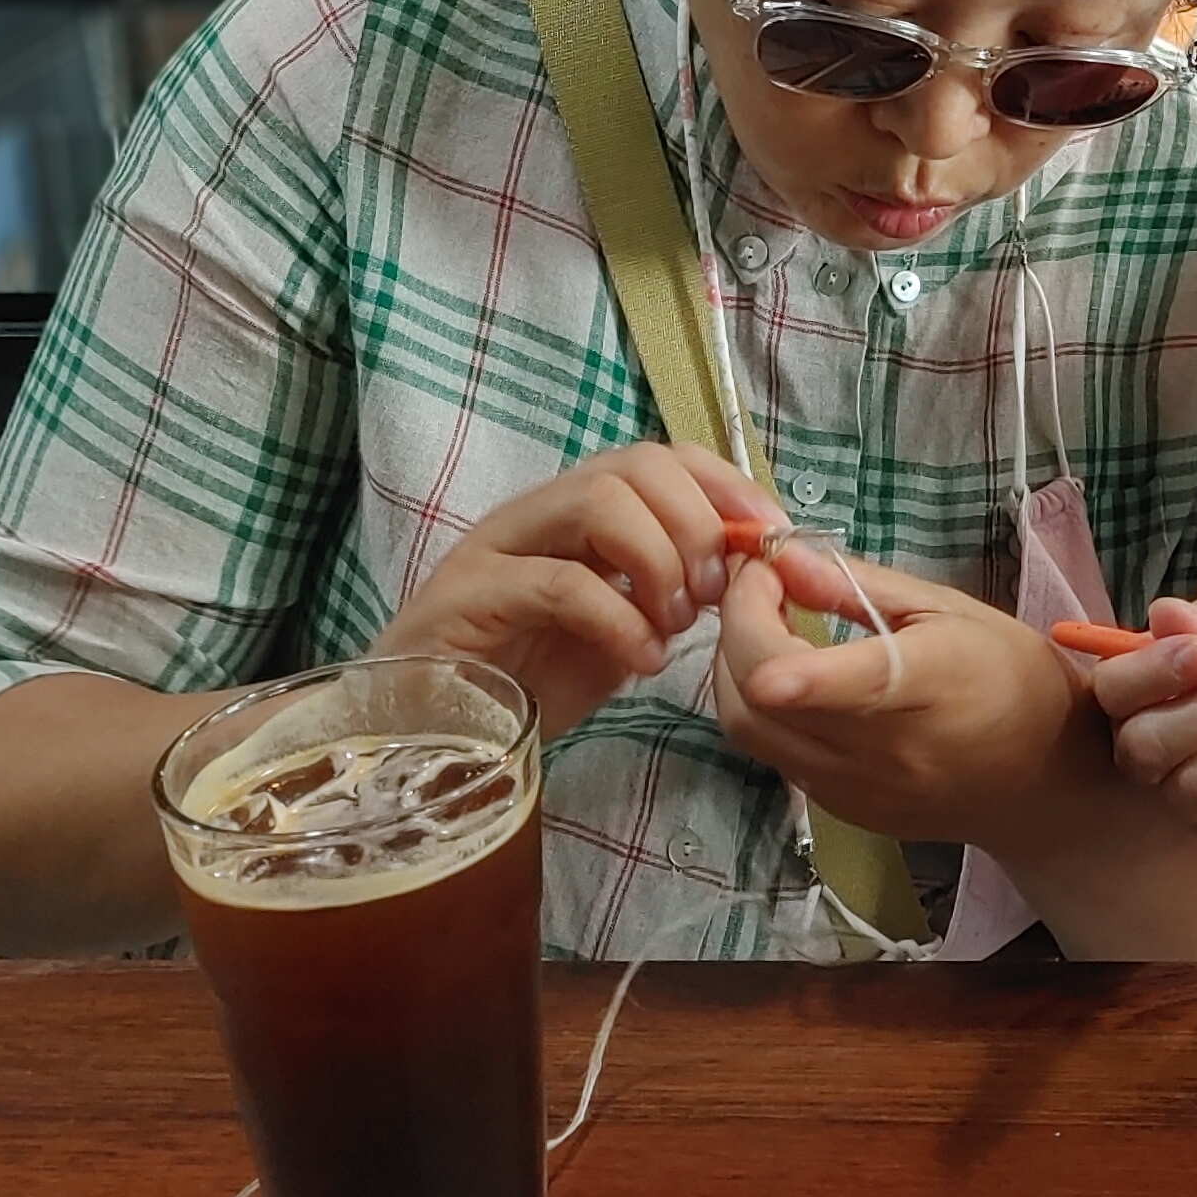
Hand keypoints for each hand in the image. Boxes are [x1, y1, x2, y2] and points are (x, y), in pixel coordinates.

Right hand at [375, 443, 769, 737]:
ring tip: (676, 625)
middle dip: (696, 522)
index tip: (771, 532)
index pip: (659, 457)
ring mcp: (494, 549)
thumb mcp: (618, 632)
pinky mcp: (467, 598)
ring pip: (597, 502)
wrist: (425, 739)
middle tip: (714, 592)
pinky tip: (642, 660)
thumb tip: (743, 572)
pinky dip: (619, 618)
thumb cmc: (523, 682)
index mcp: (572, 513)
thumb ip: (669, 596)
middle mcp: (533, 515)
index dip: (723, 484)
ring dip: (660, 560)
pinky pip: (559, 583)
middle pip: (633, 466)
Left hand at [712, 540, 1086, 845]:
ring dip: (735, 667)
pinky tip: (791, 674)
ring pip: (748, 729)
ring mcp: (853, 790)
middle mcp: (882, 750)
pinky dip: (761, 705)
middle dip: (737, 625)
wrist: (1044, 779)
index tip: (758, 576)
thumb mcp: (949, 608)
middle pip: (760, 698)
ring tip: (765, 622)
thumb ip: (859, 584)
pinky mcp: (838, 811)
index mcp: (927, 686)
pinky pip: (771, 752)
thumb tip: (783, 556)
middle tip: (759, 582)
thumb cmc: (1011, 676)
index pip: (835, 681)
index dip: (770, 646)